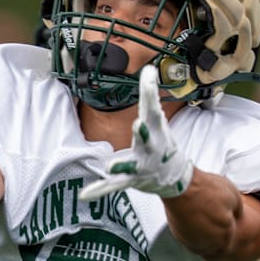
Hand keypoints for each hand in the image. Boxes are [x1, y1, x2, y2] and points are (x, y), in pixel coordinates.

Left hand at [80, 65, 193, 199]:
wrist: (175, 177)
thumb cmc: (163, 142)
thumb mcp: (159, 119)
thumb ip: (150, 94)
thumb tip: (149, 67)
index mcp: (156, 129)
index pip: (154, 106)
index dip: (150, 90)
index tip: (149, 72)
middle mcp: (151, 147)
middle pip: (146, 138)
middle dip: (143, 132)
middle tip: (138, 124)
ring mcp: (140, 165)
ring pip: (129, 165)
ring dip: (120, 165)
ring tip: (110, 166)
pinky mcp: (130, 180)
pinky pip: (112, 186)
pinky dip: (99, 189)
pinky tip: (84, 194)